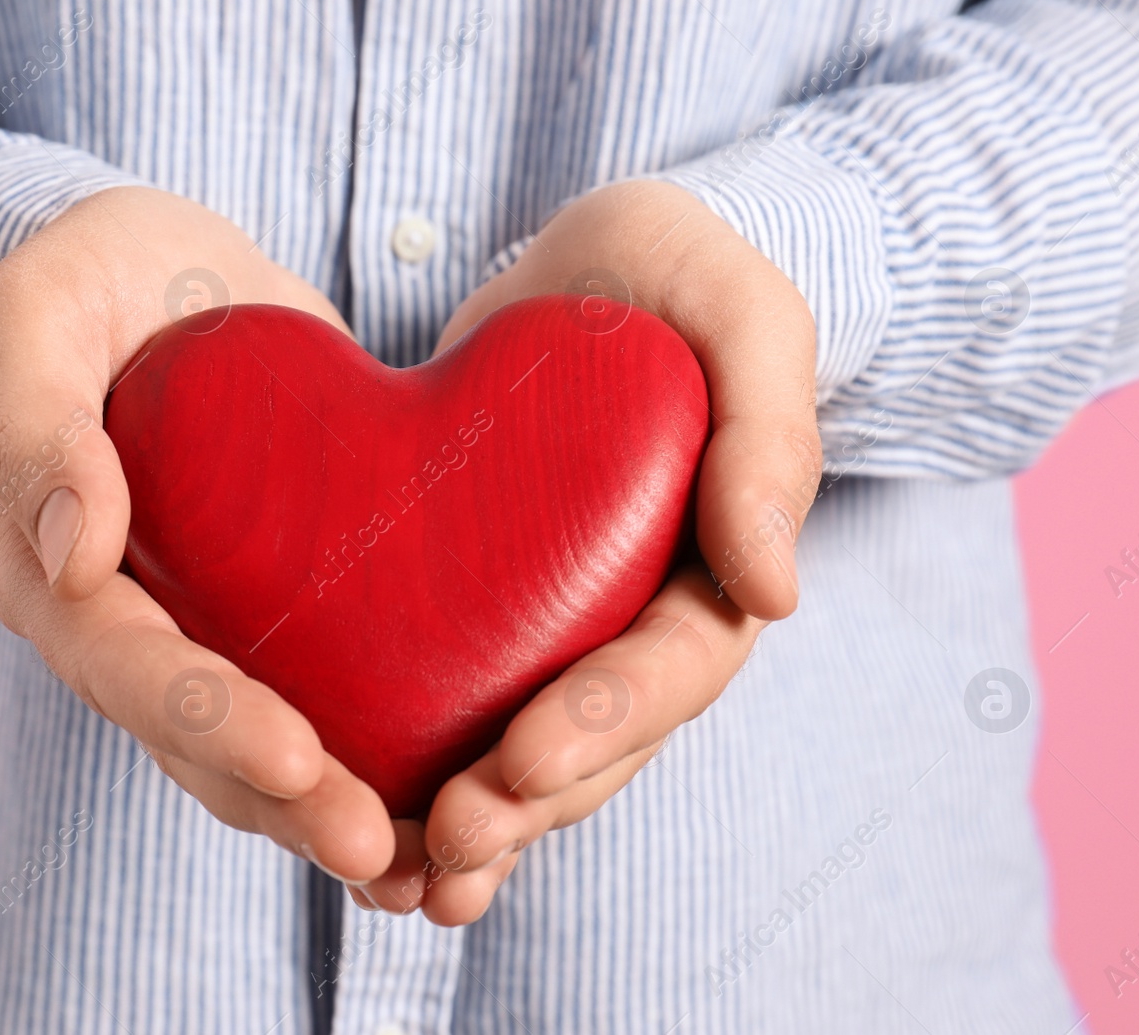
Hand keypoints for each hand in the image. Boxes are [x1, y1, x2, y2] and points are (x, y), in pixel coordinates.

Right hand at [0, 186, 394, 884]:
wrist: (162, 276)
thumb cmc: (88, 281)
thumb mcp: (35, 314)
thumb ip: (31, 421)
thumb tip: (72, 547)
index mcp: (54, 572)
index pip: (126, 665)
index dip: (209, 721)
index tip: (300, 762)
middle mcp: (123, 626)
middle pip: (199, 743)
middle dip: (289, 803)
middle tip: (380, 850)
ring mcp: (202, 630)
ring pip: (260, 754)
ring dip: (335, 816)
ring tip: (429, 870)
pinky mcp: (274, 613)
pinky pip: (318, 703)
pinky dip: (376, 761)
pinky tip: (448, 804)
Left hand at [349, 179, 821, 922]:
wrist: (598, 261)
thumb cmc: (682, 275)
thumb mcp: (743, 316)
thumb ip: (769, 437)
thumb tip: (775, 592)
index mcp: (713, 567)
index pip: (671, 671)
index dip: (603, 724)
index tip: (519, 762)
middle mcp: (640, 615)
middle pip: (598, 742)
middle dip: (526, 805)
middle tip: (445, 847)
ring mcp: (564, 621)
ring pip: (529, 750)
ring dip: (475, 822)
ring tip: (397, 877)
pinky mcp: (489, 604)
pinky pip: (461, 699)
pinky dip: (418, 766)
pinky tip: (364, 817)